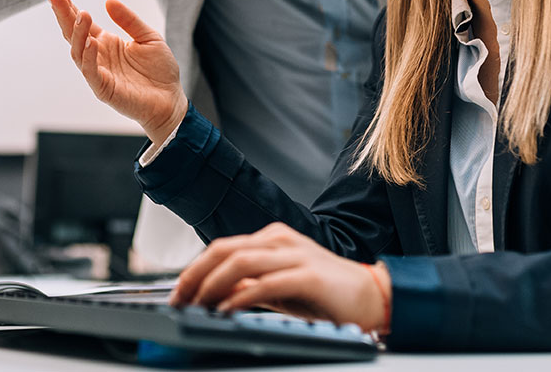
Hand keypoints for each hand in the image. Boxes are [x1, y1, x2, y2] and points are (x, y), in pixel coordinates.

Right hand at [45, 0, 186, 143]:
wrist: (171, 99)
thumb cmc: (159, 70)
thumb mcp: (148, 37)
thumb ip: (129, 20)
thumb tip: (108, 0)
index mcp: (106, 43)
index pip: (82, 23)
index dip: (69, 8)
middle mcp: (97, 56)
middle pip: (73, 34)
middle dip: (63, 15)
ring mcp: (98, 73)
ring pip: (78, 52)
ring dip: (78, 33)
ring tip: (83, 14)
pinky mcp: (103, 89)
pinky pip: (91, 72)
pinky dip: (89, 57)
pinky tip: (91, 42)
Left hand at [170, 222, 390, 331]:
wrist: (371, 296)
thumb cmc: (325, 294)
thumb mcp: (278, 288)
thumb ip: (249, 287)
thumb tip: (216, 294)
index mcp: (272, 239)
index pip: (221, 248)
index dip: (194, 270)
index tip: (178, 294)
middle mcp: (280, 241)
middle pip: (224, 250)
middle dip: (195, 276)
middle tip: (178, 300)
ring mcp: (294, 255)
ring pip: (239, 261)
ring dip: (212, 285)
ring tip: (199, 306)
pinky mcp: (308, 275)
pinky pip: (266, 283)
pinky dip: (241, 297)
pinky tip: (227, 311)